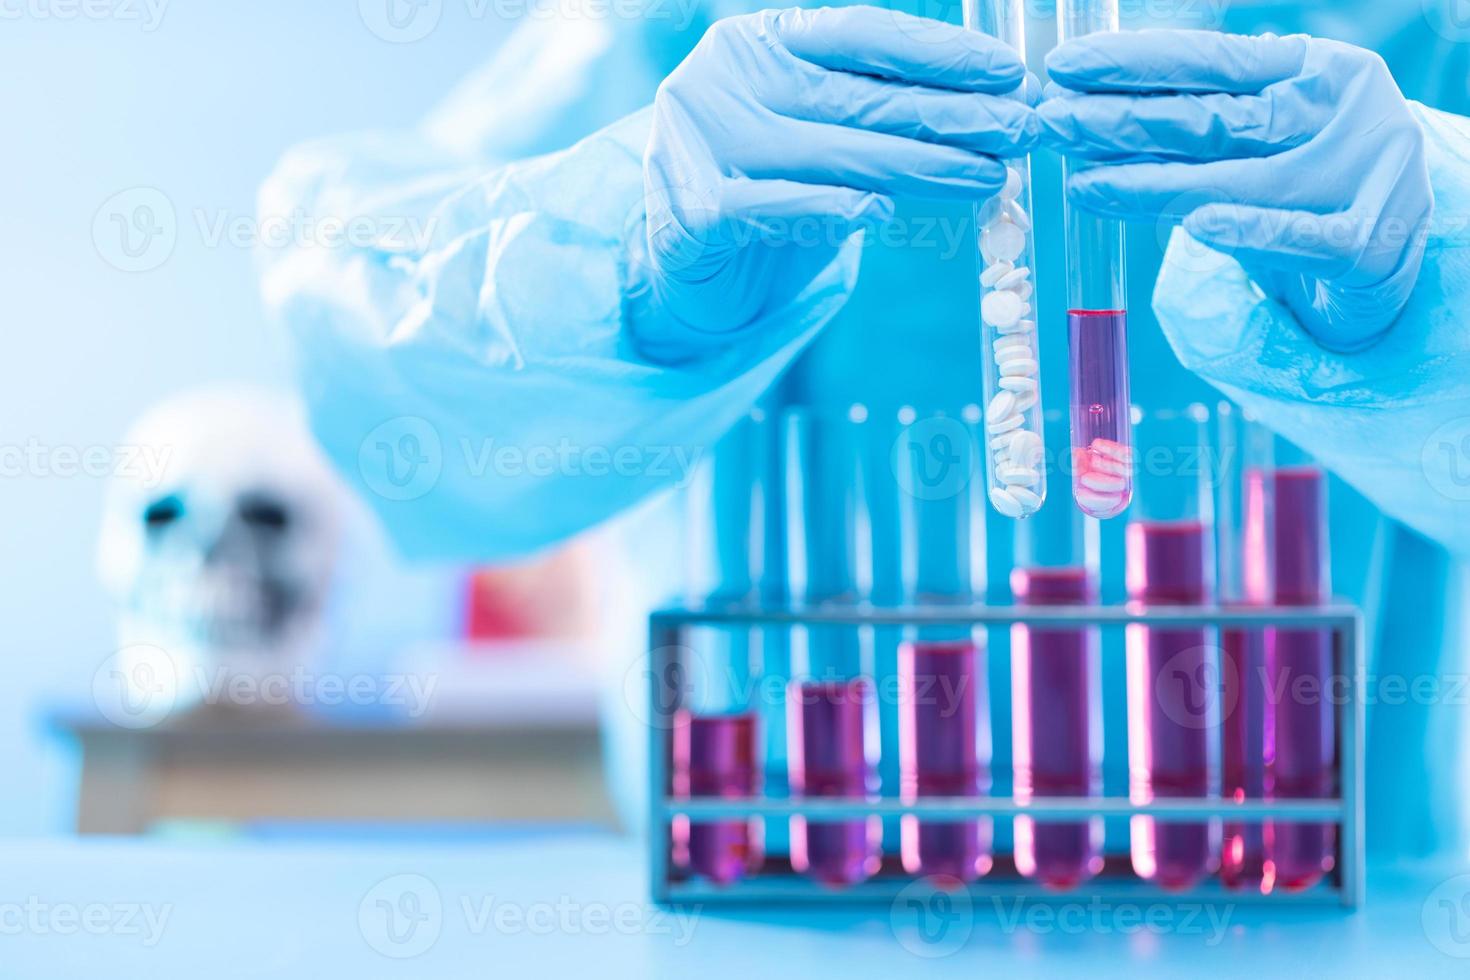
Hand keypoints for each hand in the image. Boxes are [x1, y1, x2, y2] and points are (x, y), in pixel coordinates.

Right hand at [635, 6, 1038, 360]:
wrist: (679, 259)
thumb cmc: (762, 184)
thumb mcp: (811, 128)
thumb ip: (869, 110)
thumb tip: (984, 107)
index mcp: (758, 42)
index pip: (860, 34)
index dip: (940, 53)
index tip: (1009, 74)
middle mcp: (726, 81)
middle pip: (859, 96)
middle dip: (953, 114)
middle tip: (1022, 130)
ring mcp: (701, 144)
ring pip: (832, 154)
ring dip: (921, 167)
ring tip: (990, 177)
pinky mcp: (692, 212)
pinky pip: (777, 209)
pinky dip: (830, 208)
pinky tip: (880, 209)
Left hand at [1039, 30, 1431, 351]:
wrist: (1399, 258)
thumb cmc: (1317, 185)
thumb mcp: (1271, 136)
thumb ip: (1204, 120)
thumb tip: (1096, 110)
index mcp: (1317, 70)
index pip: (1212, 61)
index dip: (1134, 63)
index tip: (1065, 68)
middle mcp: (1338, 114)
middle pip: (1210, 117)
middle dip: (1120, 119)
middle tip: (1050, 122)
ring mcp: (1356, 177)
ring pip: (1234, 178)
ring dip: (1150, 182)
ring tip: (1081, 183)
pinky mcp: (1363, 244)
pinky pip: (1294, 236)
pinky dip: (1245, 230)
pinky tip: (1194, 225)